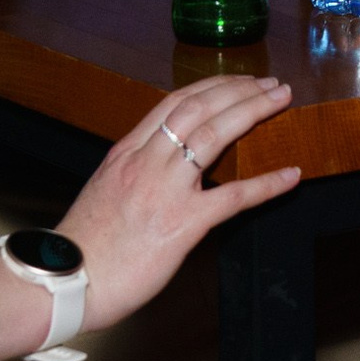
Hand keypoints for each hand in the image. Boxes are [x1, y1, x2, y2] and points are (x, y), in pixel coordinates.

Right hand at [57, 77, 300, 331]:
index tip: (237, 80)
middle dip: (239, 89)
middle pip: (199, 108)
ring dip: (252, 112)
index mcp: (127, 152)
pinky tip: (290, 175)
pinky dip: (266, 184)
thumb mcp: (105, 190)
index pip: (174, 102)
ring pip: (214, 134)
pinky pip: (233, 196)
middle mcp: (146, 162)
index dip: (212, 86)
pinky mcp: (182, 223)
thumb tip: (162, 165)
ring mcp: (164, 190)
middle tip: (271, 84)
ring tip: (281, 101)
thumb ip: (134, 171)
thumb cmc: (85, 245)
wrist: (69, 280)